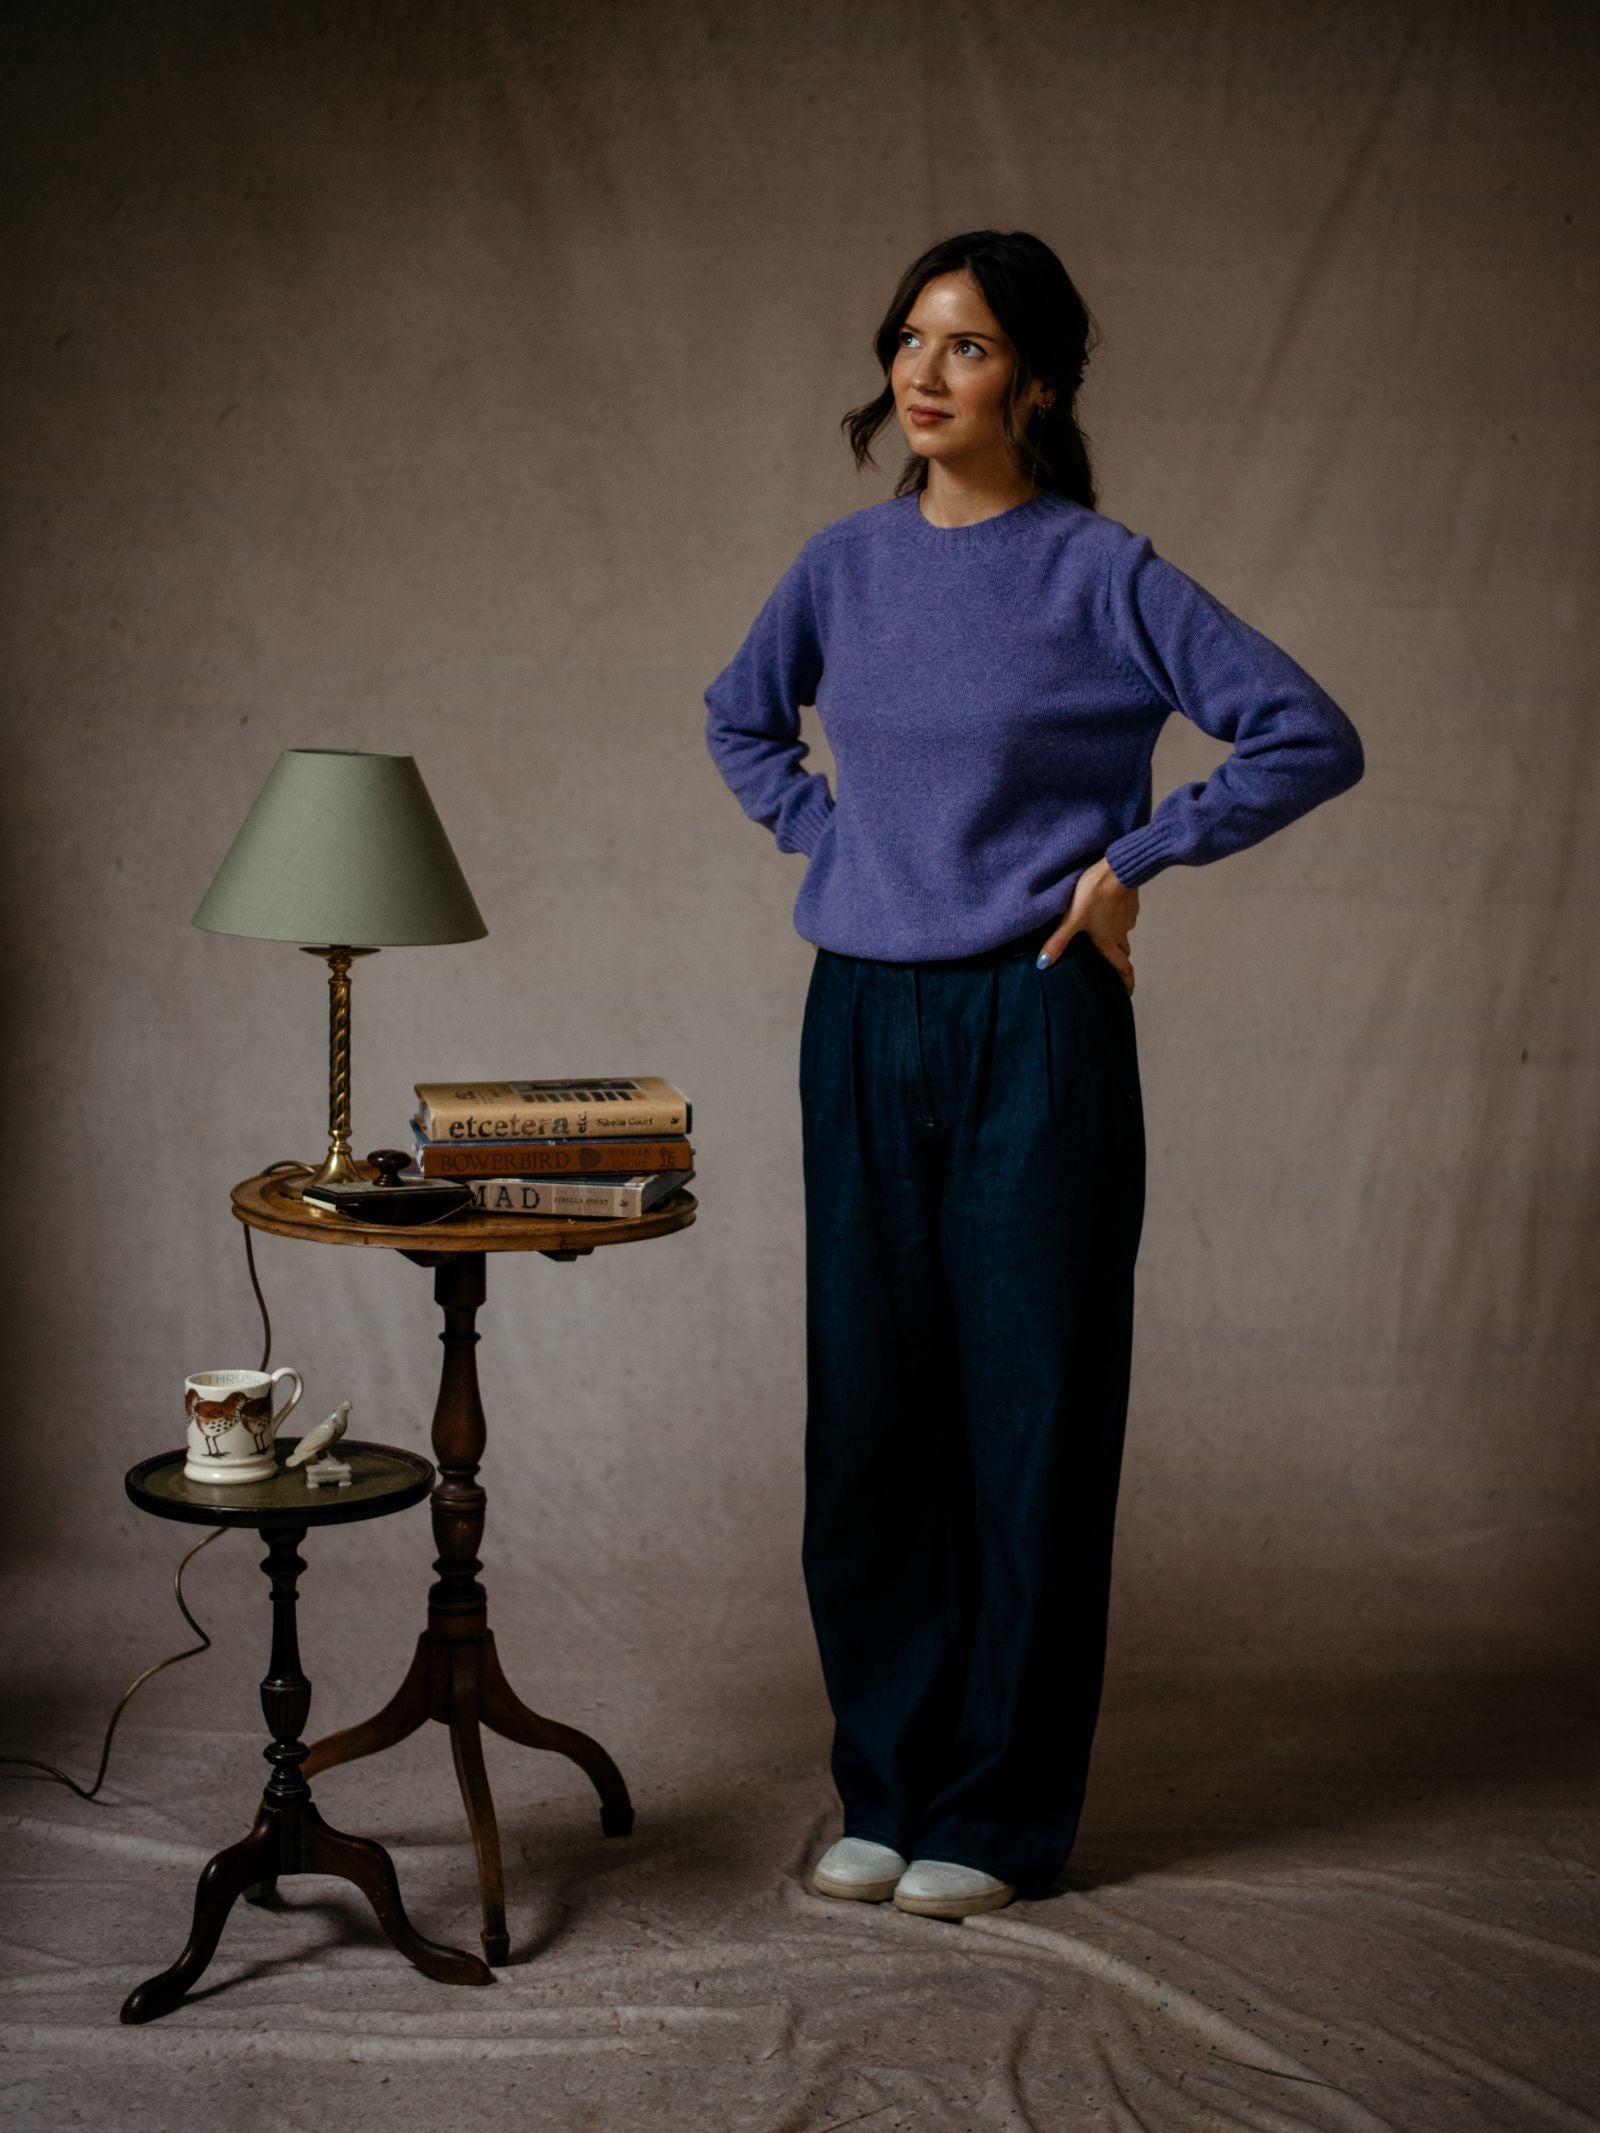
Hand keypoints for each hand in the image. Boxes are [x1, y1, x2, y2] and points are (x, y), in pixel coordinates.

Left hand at [1035, 857, 1139, 990]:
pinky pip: (1124, 915)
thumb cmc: (1095, 894)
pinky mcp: (1130, 902)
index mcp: (1109, 941)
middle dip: (1117, 959)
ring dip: (1115, 936)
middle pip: (1122, 951)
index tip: (1128, 992)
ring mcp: (1128, 917)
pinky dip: (1117, 918)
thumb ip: (1058, 941)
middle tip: (1109, 964)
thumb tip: (1043, 964)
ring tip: (1102, 933)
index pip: (1123, 968)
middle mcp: (1122, 932)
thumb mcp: (1072, 919)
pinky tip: (1106, 910)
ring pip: (1122, 932)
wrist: (1118, 868)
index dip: (1126, 982)